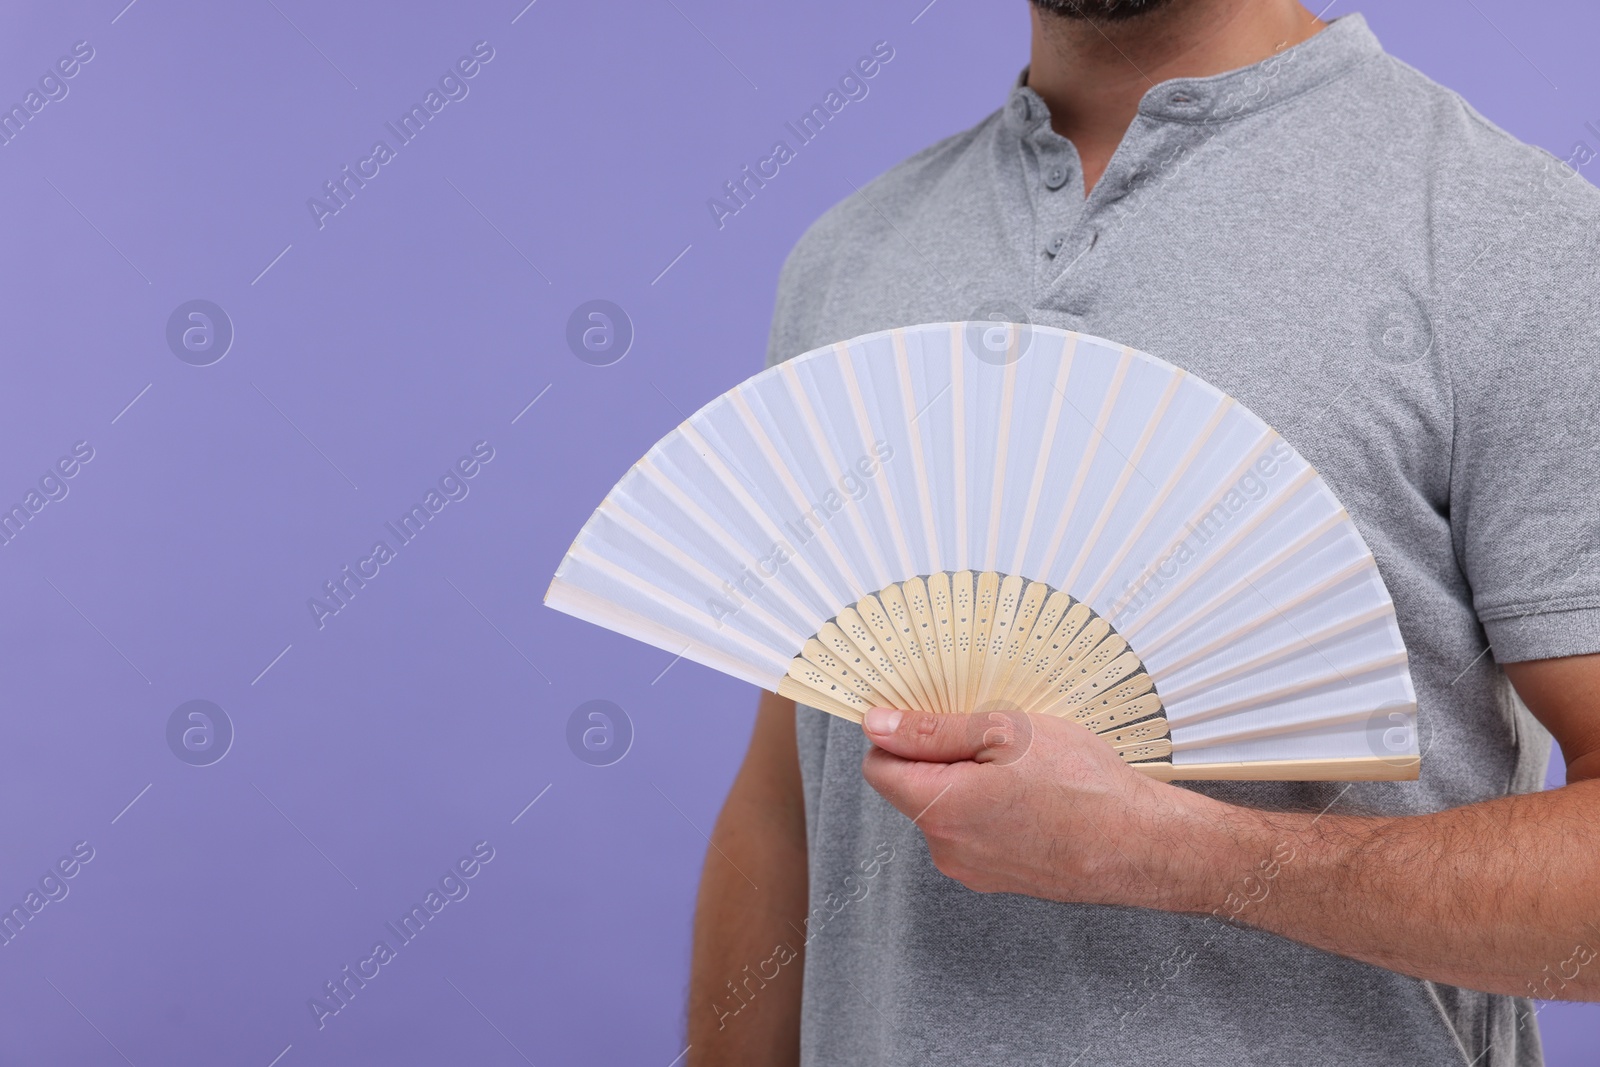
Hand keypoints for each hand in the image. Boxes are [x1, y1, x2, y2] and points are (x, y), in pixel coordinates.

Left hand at [859, 706, 1226, 909]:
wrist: (1143, 845)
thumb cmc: (1084, 786)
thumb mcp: (1005, 733)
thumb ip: (932, 731)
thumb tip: (877, 725)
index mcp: (940, 810)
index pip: (879, 767)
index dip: (899, 734)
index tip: (929, 715)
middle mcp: (948, 848)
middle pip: (914, 788)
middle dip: (942, 756)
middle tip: (993, 734)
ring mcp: (974, 869)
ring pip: (948, 809)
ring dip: (971, 781)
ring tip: (1023, 766)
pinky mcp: (1000, 877)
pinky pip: (977, 831)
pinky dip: (993, 808)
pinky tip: (1034, 794)